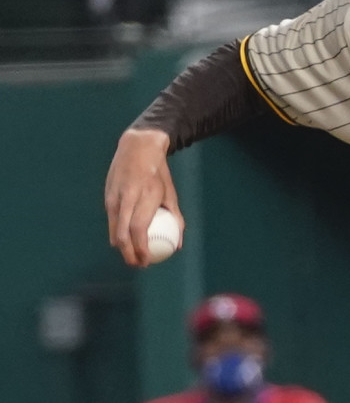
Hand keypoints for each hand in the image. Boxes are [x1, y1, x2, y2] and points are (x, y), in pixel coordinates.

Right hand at [104, 128, 183, 266]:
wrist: (137, 148)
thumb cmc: (158, 174)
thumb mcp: (170, 194)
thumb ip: (176, 219)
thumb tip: (178, 245)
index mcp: (145, 196)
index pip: (139, 230)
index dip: (141, 249)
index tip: (146, 261)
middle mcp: (127, 198)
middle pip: (123, 235)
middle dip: (128, 254)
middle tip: (138, 264)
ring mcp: (114, 197)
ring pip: (114, 230)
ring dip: (121, 247)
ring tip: (131, 256)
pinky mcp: (107, 197)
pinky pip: (112, 221)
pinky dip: (117, 234)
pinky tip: (124, 241)